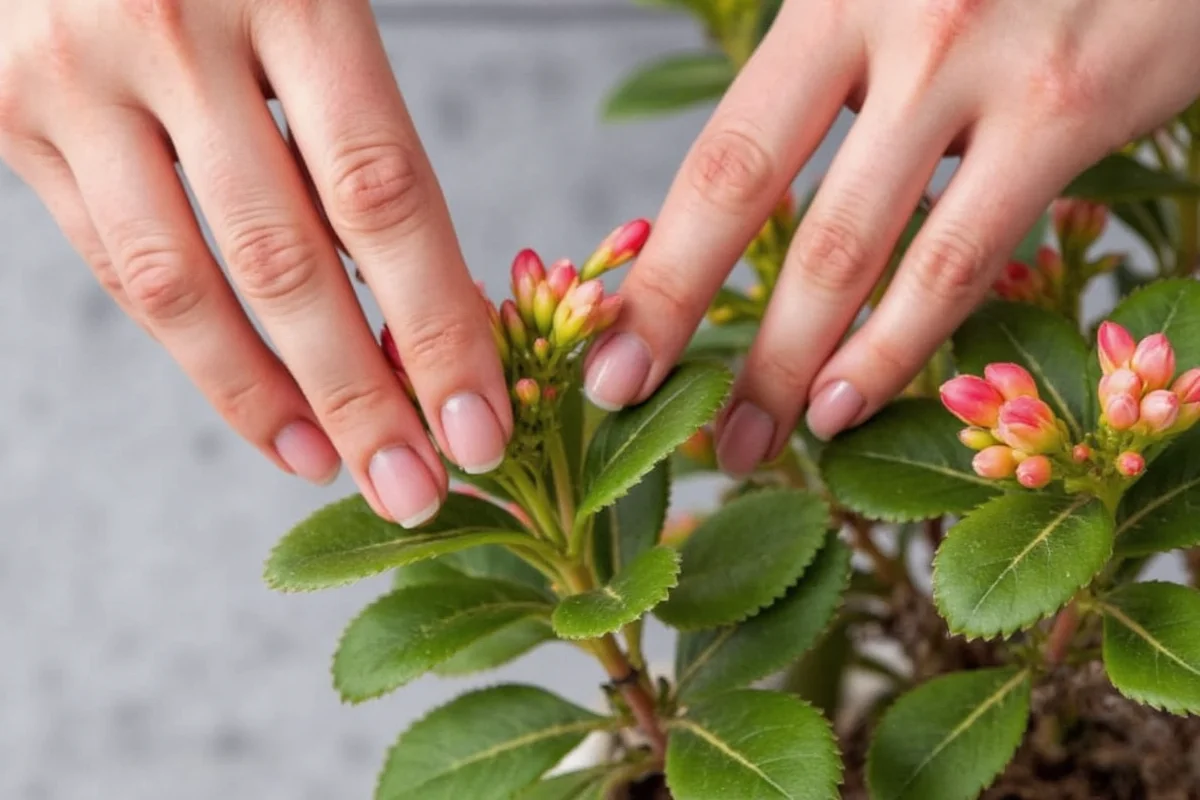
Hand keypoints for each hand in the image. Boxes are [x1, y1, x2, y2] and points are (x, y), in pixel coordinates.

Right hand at [0, 0, 511, 525]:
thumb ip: (357, 111)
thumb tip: (416, 279)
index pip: (382, 194)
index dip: (438, 324)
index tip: (481, 422)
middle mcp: (175, 34)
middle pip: (286, 262)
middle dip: (363, 396)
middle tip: (420, 491)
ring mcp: (75, 77)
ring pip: (181, 285)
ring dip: (271, 400)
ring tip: (339, 471)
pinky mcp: (4, 111)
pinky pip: (112, 262)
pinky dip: (193, 352)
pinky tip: (263, 411)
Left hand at [583, 0, 1199, 474]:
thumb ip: (831, 80)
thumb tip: (758, 204)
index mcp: (828, 0)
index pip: (719, 159)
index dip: (659, 267)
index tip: (614, 352)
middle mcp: (893, 25)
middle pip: (758, 201)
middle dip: (687, 320)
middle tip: (634, 404)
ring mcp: (982, 67)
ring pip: (858, 250)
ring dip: (791, 364)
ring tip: (752, 440)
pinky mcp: (1070, 106)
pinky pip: (966, 256)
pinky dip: (899, 345)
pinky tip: (849, 402)